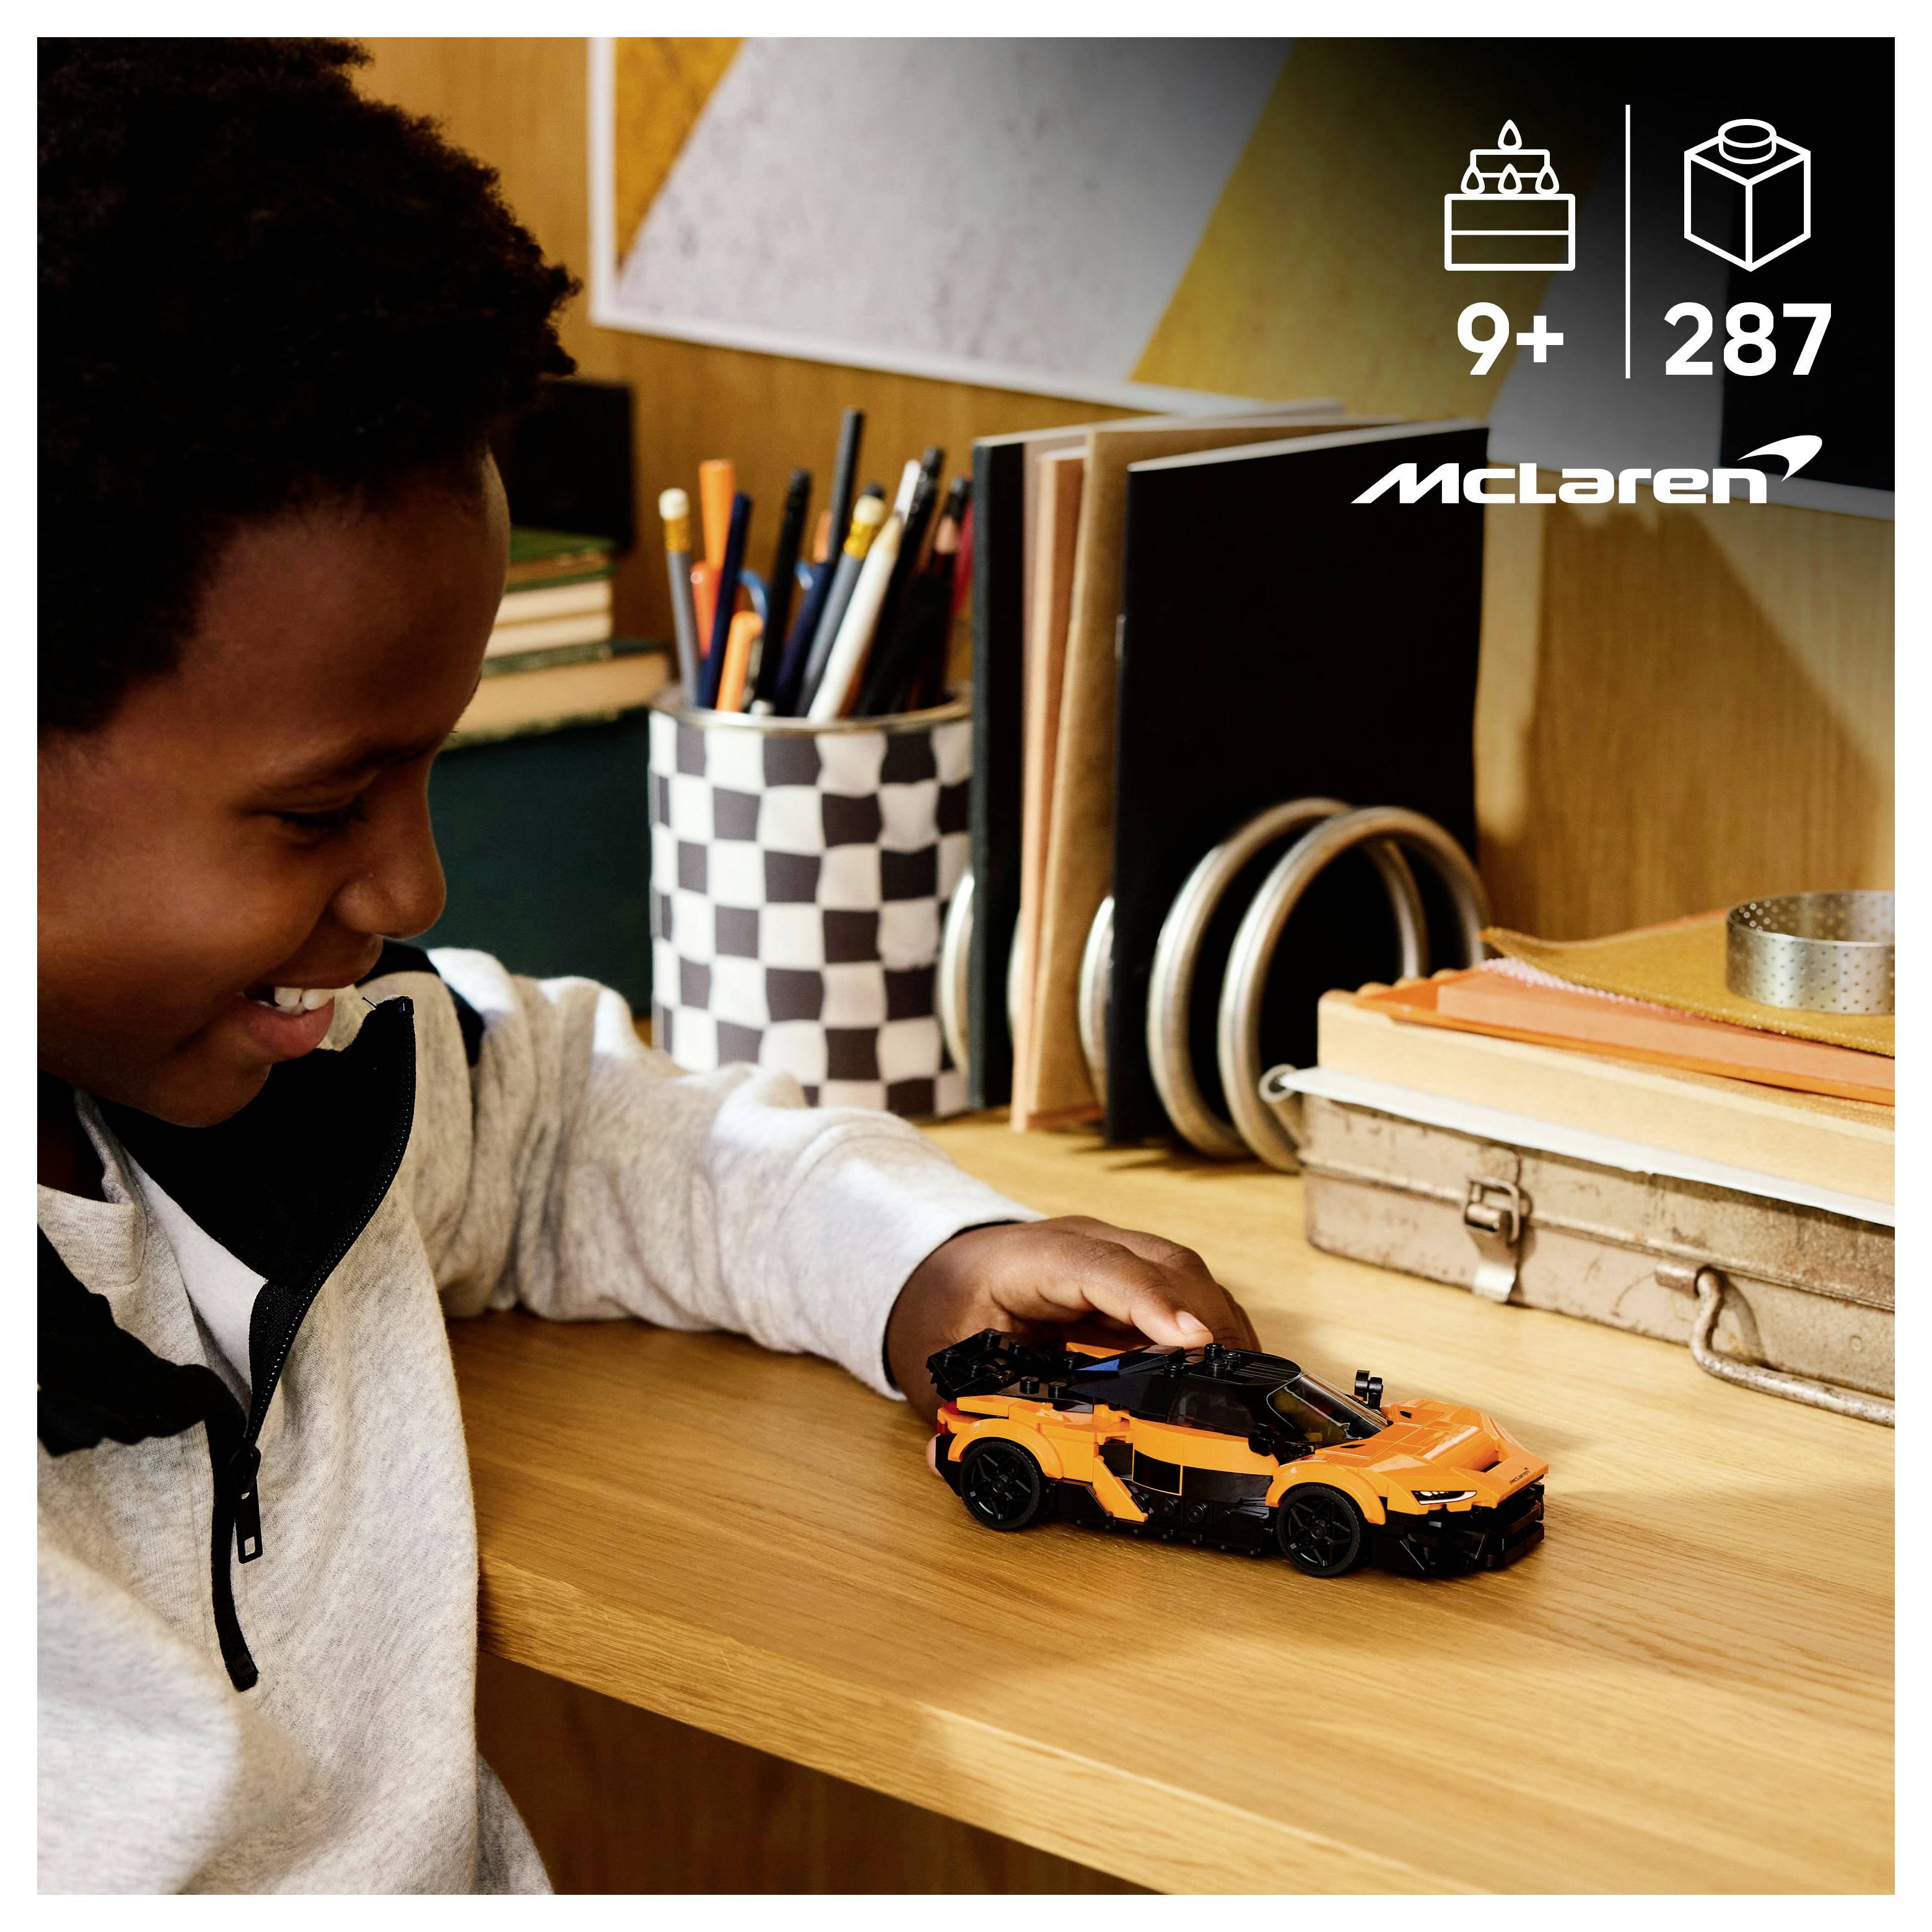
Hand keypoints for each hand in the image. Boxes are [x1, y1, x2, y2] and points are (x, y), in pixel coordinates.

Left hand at [885, 1216, 1259, 1424]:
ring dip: (1218, 1325)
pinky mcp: (1135, 1274)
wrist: (947, 1272)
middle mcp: (1083, 1243)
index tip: (1191, 1340)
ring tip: (1245, 1387)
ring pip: (1184, 1273)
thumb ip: (952, 1409)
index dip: (1148, 1301)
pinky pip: (1185, 1292)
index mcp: (1030, 1259)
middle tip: (1236, 1385)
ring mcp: (1115, 1252)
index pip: (1096, 1267)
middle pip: (1160, 1262)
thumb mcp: (940, 1363)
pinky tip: (1228, 1374)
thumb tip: (945, 1459)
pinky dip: (1211, 1329)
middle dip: (1204, 1319)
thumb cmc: (949, 1310)